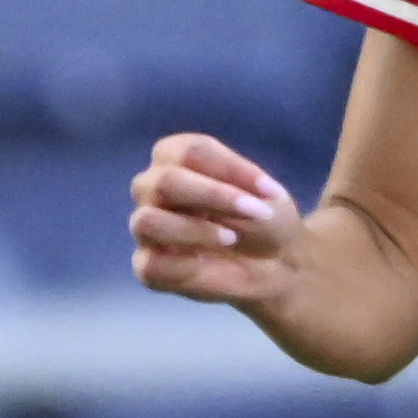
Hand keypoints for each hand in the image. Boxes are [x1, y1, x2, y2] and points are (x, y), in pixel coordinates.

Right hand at [128, 131, 314, 315]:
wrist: (272, 265)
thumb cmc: (261, 217)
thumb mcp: (264, 193)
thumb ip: (242, 187)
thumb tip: (231, 197)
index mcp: (174, 156)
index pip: (190, 151)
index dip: (231, 169)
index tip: (269, 190)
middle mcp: (150, 186)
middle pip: (166, 181)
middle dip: (214, 196)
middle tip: (255, 212)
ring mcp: (145, 226)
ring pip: (149, 221)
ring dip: (195, 230)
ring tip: (230, 239)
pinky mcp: (147, 266)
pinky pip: (152, 265)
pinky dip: (183, 266)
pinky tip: (206, 265)